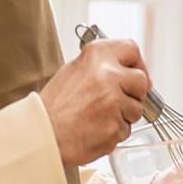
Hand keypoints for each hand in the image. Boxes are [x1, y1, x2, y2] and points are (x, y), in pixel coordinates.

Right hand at [40, 38, 149, 165]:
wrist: (41, 134)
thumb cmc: (54, 107)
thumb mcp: (73, 71)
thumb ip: (101, 66)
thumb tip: (125, 69)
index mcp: (96, 56)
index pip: (131, 49)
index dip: (138, 63)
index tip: (138, 74)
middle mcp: (108, 75)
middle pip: (141, 81)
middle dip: (133, 93)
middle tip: (117, 101)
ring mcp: (113, 101)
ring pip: (136, 108)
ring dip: (123, 115)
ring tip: (98, 117)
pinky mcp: (115, 126)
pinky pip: (126, 129)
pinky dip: (114, 132)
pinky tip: (95, 129)